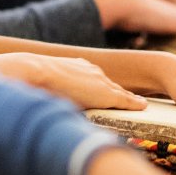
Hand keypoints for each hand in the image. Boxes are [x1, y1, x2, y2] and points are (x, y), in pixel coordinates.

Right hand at [0, 53, 146, 109]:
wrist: (36, 71)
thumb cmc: (31, 79)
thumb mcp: (42, 82)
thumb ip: (48, 89)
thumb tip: (35, 101)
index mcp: (78, 66)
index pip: (96, 79)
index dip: (103, 88)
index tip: (108, 93)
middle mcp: (92, 71)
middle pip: (111, 84)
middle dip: (121, 93)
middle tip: (135, 99)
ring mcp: (100, 82)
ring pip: (120, 92)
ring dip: (130, 100)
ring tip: (142, 106)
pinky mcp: (107, 94)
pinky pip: (125, 100)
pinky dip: (134, 104)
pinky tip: (144, 107)